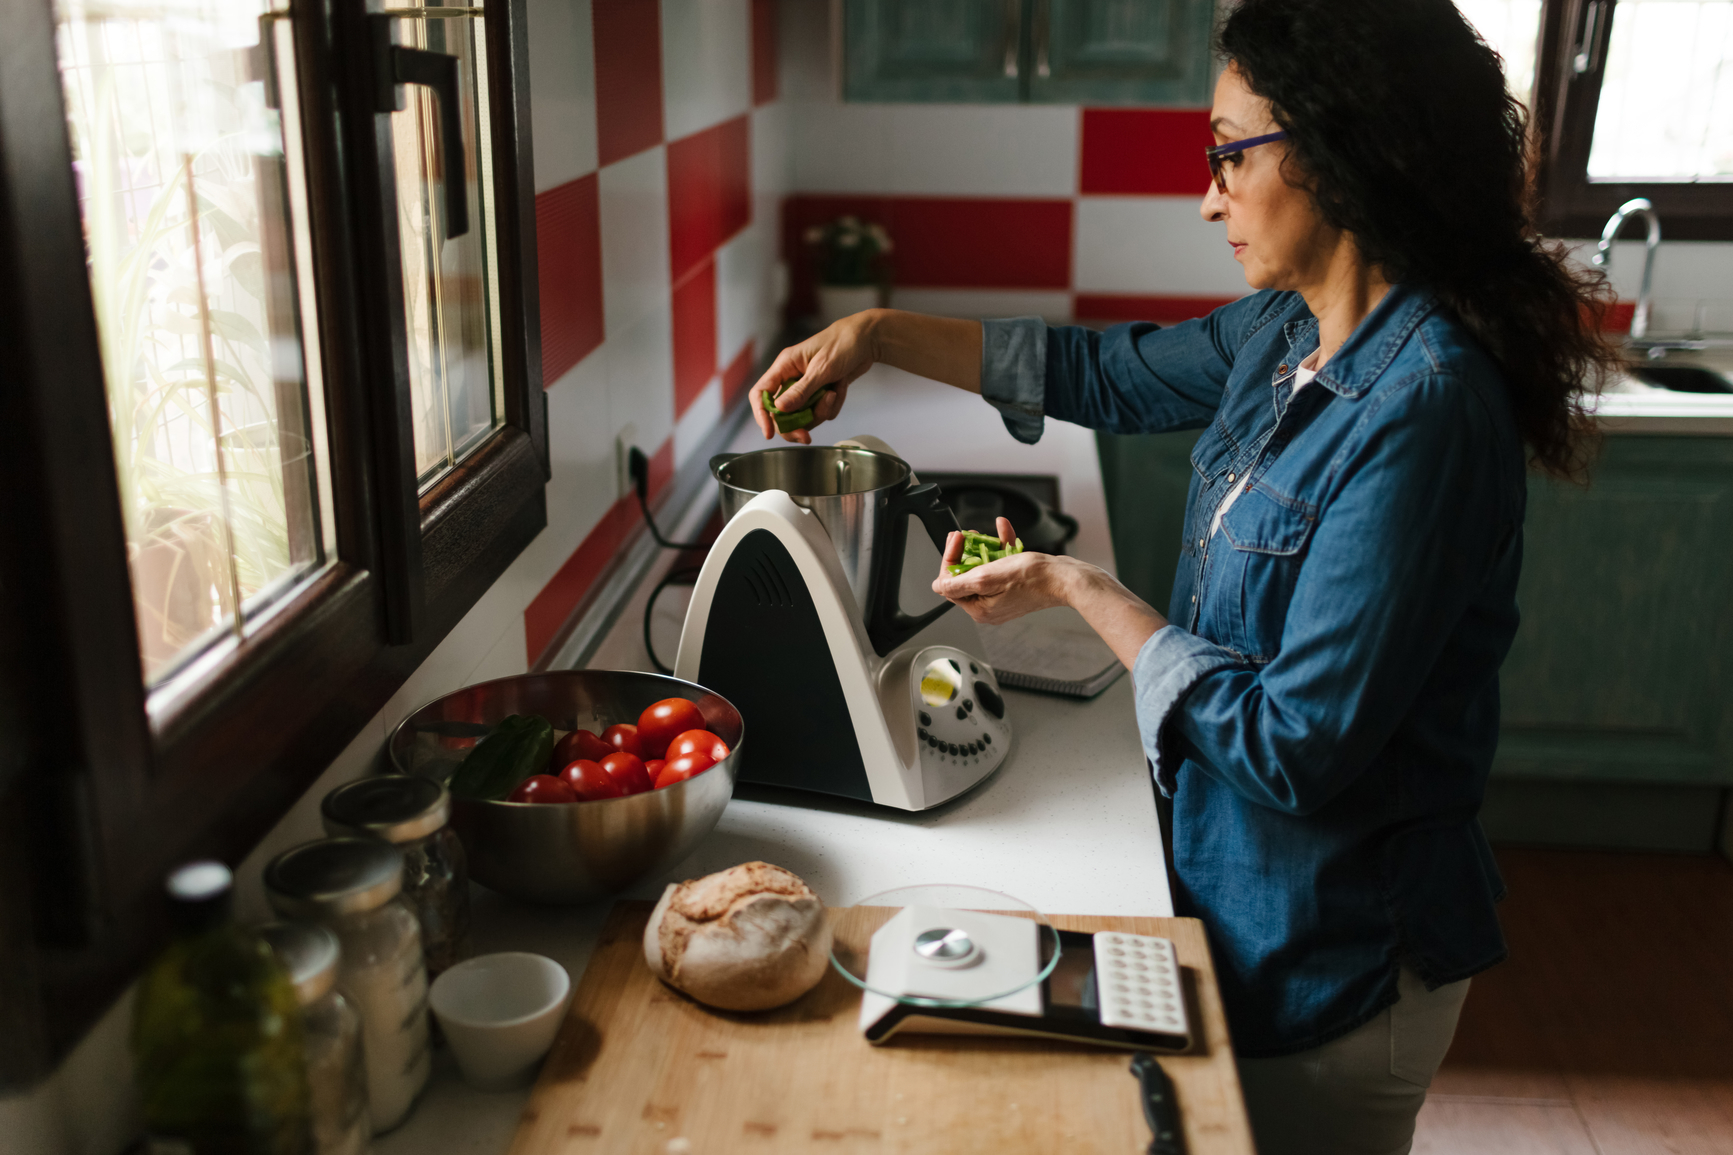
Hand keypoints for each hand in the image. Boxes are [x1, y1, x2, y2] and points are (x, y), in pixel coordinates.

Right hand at [748, 310, 881, 443]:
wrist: (867, 340)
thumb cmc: (843, 344)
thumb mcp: (822, 369)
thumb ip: (801, 391)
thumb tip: (778, 409)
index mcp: (785, 367)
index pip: (761, 393)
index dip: (761, 415)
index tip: (769, 433)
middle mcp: (792, 378)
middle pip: (781, 413)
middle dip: (795, 424)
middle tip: (807, 436)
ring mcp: (806, 387)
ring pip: (804, 416)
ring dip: (820, 411)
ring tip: (834, 393)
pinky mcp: (820, 393)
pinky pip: (822, 412)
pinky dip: (834, 405)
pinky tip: (841, 387)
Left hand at [931, 518, 1070, 625]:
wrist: (1065, 578)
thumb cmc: (1033, 578)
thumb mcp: (987, 578)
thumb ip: (958, 584)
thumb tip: (938, 587)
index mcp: (979, 609)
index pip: (951, 584)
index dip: (951, 559)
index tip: (956, 540)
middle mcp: (989, 606)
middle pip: (966, 575)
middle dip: (966, 552)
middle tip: (967, 535)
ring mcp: (1002, 596)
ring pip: (984, 567)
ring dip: (984, 547)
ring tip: (986, 533)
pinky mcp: (1015, 586)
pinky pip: (1001, 565)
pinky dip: (1001, 548)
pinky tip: (1003, 531)